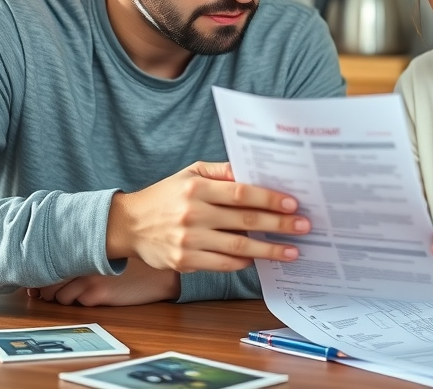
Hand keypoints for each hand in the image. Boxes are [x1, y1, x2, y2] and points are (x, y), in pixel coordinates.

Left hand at [27, 259, 180, 305]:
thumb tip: (57, 258)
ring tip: (79, 291)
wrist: (160, 272)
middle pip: (49, 281)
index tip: (39, 280)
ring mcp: (89, 278)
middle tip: (53, 290)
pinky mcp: (98, 294)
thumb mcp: (109, 248)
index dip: (43, 273)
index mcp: (84, 245)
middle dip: (48, 289)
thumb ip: (86, 249)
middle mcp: (83, 261)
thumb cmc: (136, 259)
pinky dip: (80, 301)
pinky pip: (76, 303)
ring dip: (64, 296)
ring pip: (59, 296)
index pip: (50, 260)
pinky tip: (95, 294)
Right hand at [105, 161, 310, 274]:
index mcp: (196, 189)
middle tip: (303, 227)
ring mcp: (189, 240)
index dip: (269, 199)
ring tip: (291, 251)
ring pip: (237, 246)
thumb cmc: (165, 196)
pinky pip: (222, 263)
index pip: (241, 193)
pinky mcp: (185, 262)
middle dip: (278, 225)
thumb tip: (251, 169)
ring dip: (268, 250)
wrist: (128, 225)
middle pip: (244, 221)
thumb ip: (220, 171)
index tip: (292, 204)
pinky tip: (260, 258)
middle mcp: (193, 214)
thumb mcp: (189, 174)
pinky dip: (243, 261)